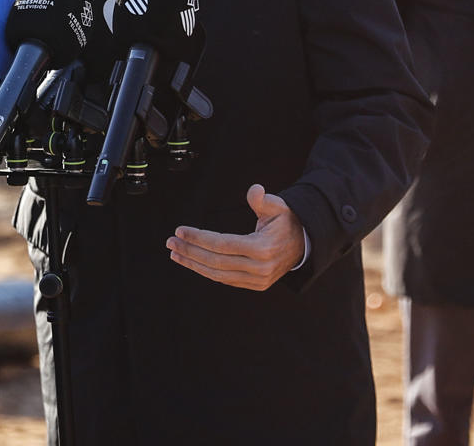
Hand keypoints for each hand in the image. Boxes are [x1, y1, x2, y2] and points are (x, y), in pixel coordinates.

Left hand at [166, 184, 304, 290]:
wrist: (303, 244)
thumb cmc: (285, 221)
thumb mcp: (278, 206)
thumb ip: (263, 199)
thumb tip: (255, 190)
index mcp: (263, 248)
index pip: (222, 244)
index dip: (199, 238)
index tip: (180, 230)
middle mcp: (259, 268)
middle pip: (216, 261)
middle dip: (190, 251)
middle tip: (170, 242)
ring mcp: (257, 279)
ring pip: (218, 275)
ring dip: (193, 264)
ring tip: (175, 253)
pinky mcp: (255, 285)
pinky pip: (225, 280)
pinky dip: (206, 271)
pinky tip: (192, 262)